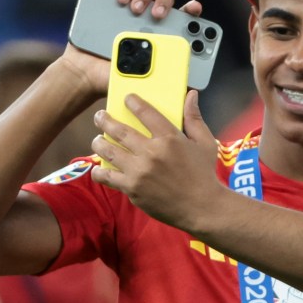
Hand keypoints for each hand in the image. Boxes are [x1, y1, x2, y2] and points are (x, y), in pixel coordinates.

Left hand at [90, 90, 221, 228]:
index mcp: (169, 138)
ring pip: (108, 151)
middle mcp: (151, 152)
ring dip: (99, 142)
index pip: (145, 112)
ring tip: (97, 140)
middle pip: (119, 130)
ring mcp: (139, 171)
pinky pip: (107, 177)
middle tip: (100, 116)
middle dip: (105, 120)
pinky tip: (99, 168)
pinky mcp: (132, 188)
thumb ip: (194, 118)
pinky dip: (99, 171)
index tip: (127, 98)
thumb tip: (191, 94)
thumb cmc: (204, 174)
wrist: (201, 208)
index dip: (133, 102)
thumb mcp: (205, 143)